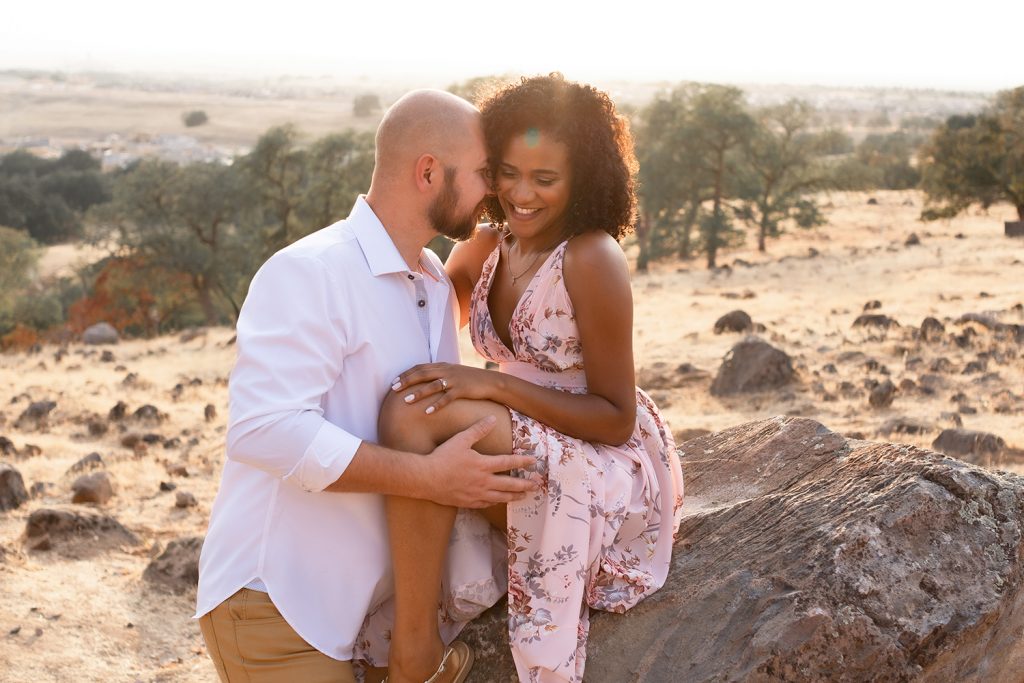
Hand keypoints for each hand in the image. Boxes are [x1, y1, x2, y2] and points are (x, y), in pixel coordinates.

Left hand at [392, 362, 497, 413]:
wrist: (491, 382)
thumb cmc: (470, 380)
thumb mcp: (453, 373)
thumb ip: (439, 374)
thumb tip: (424, 381)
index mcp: (443, 366)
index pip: (420, 367)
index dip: (406, 373)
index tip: (394, 381)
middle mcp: (446, 371)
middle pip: (422, 374)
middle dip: (407, 381)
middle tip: (394, 389)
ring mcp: (454, 380)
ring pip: (432, 385)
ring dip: (418, 393)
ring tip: (406, 400)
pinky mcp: (462, 390)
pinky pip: (447, 398)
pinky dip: (436, 405)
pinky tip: (427, 412)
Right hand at [423, 416, 537, 507]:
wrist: (425, 478)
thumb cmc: (442, 457)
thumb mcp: (461, 439)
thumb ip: (478, 429)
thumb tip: (492, 418)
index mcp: (483, 465)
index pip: (508, 462)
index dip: (523, 461)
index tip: (534, 462)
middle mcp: (483, 481)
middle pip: (509, 484)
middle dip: (524, 485)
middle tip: (536, 486)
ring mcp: (476, 494)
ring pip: (500, 497)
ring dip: (514, 496)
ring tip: (523, 496)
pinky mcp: (468, 502)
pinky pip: (487, 504)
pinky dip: (496, 502)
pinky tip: (499, 501)